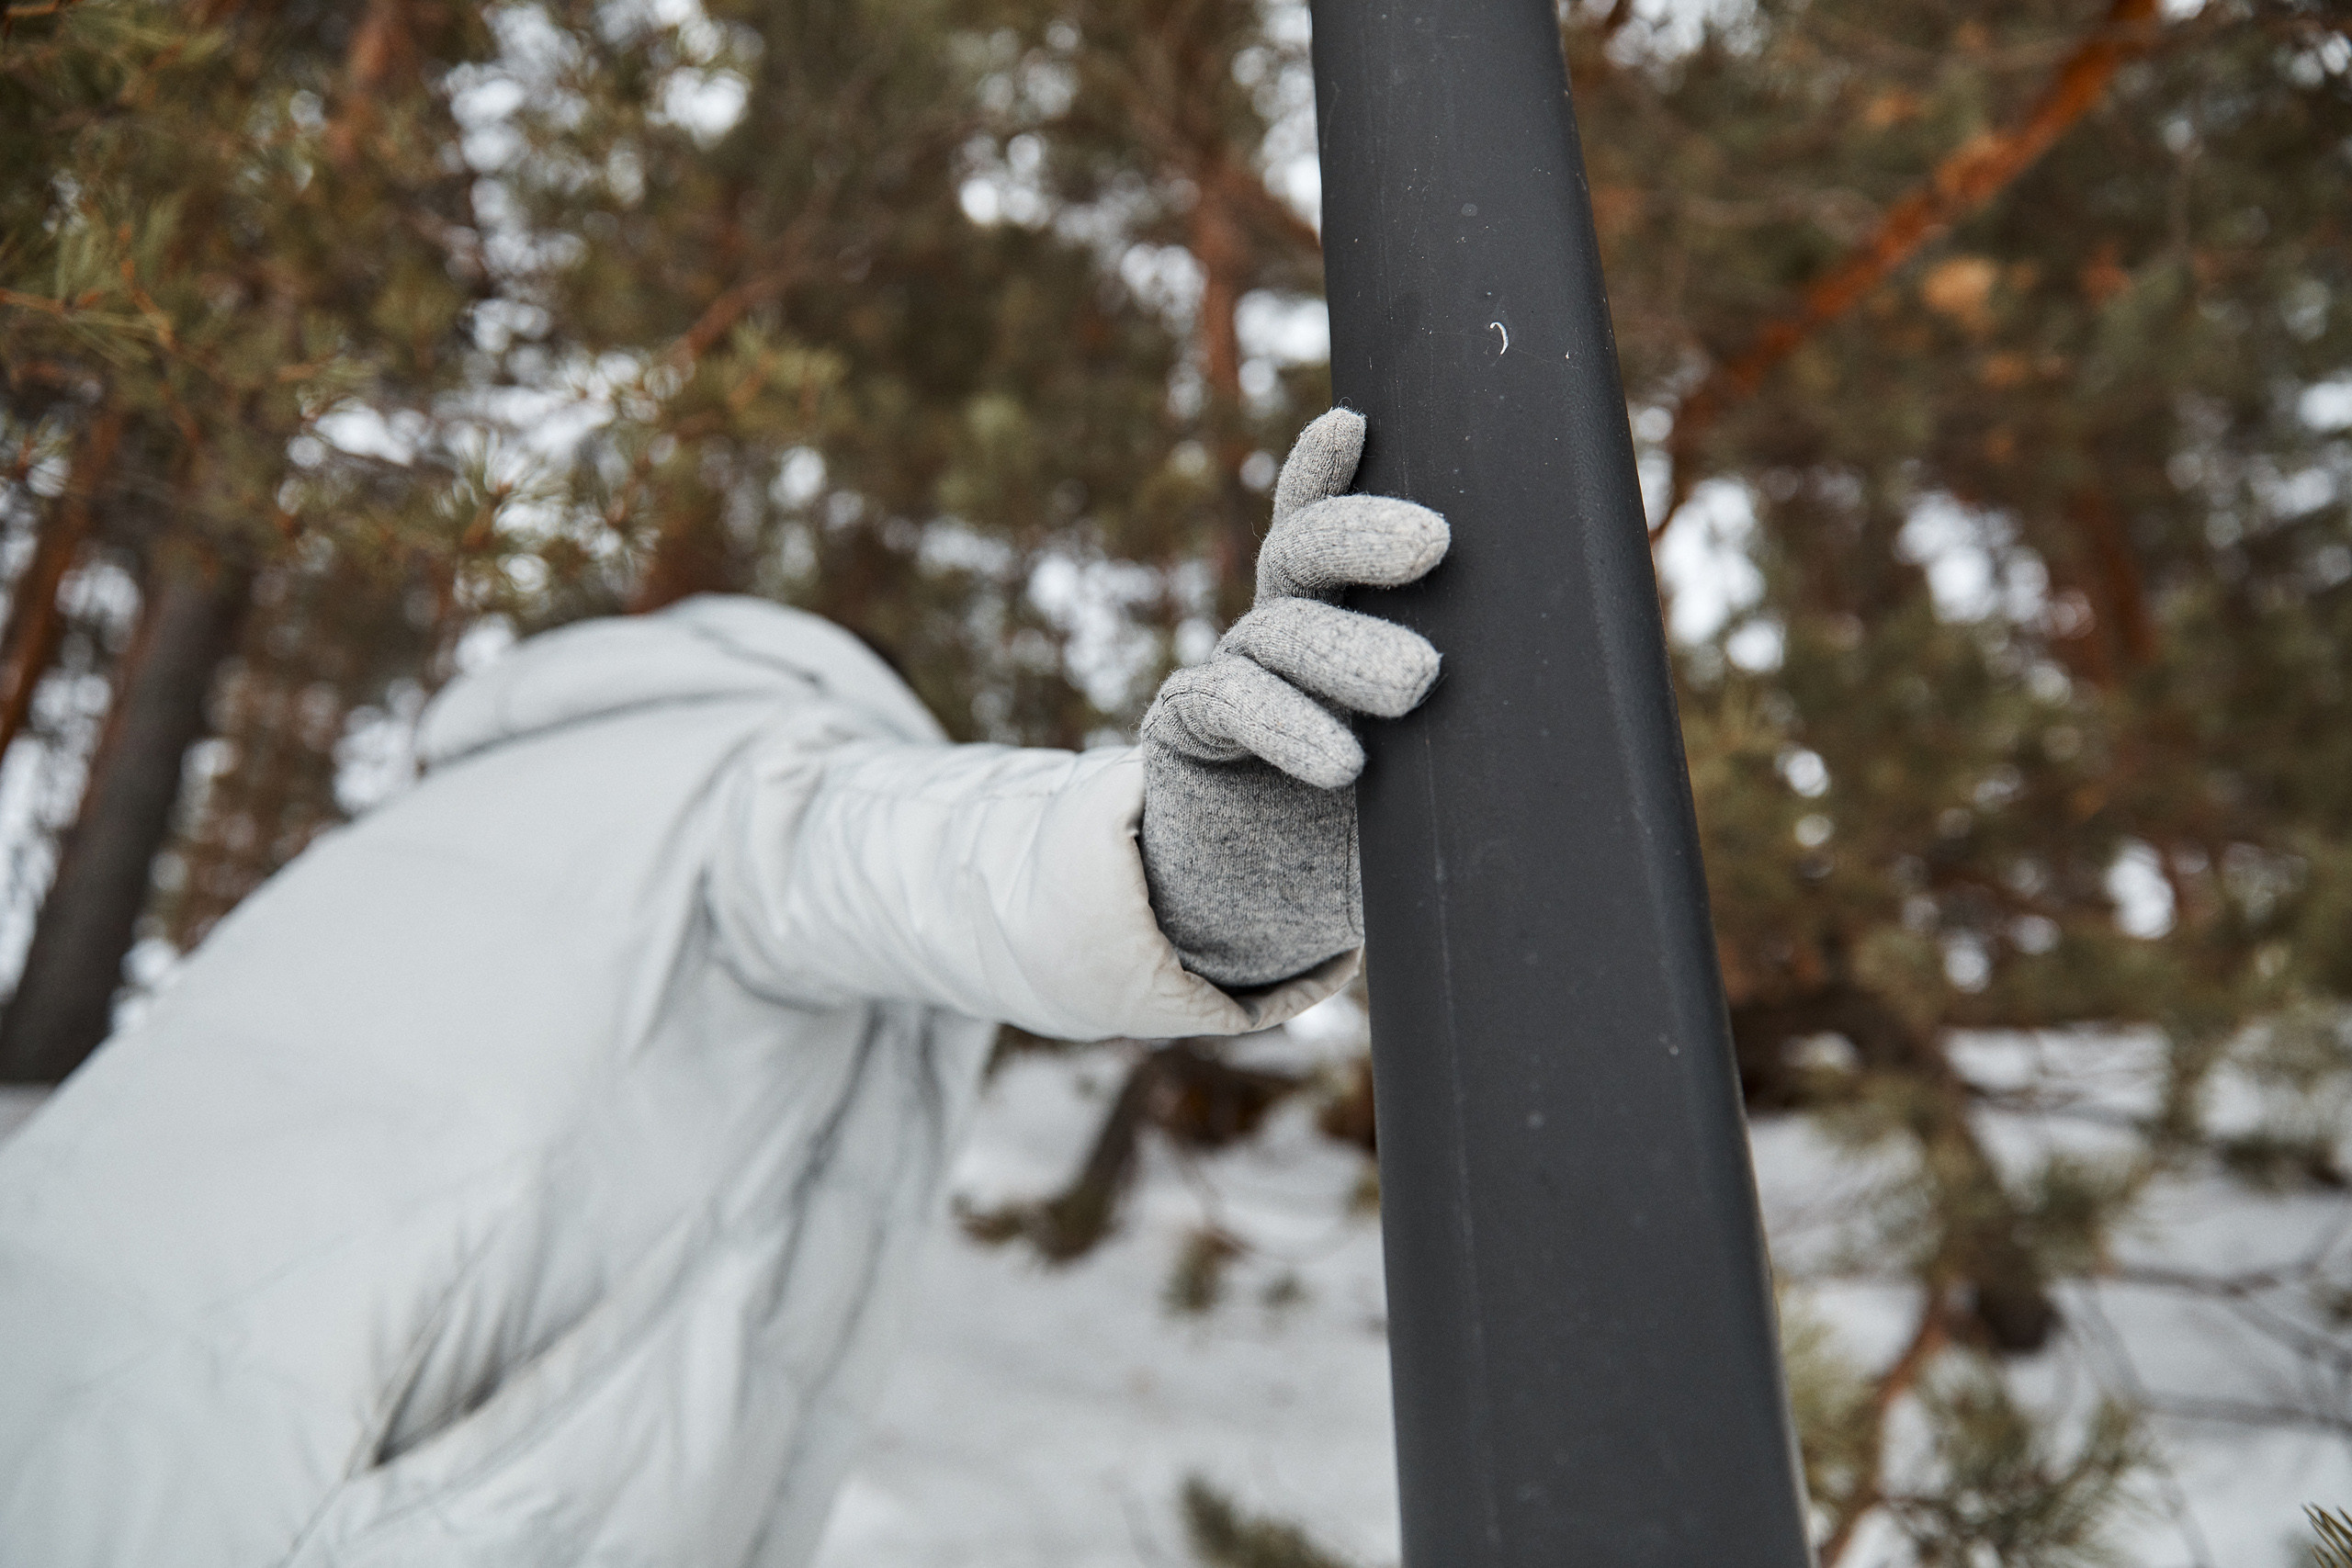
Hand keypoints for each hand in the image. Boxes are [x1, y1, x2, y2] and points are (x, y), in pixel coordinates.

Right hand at [1138, 409, 1449, 988]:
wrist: (1257, 925)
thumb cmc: (1362, 839)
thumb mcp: (1431, 780)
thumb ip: (1470, 734)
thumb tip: (1580, 713)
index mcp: (1336, 619)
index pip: (1329, 529)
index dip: (1327, 471)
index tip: (1358, 423)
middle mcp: (1275, 631)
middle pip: (1303, 554)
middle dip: (1363, 537)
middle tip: (1433, 544)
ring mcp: (1226, 676)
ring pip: (1279, 632)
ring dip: (1348, 650)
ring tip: (1420, 683)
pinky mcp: (1186, 734)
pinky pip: (1229, 705)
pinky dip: (1286, 725)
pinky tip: (1341, 760)